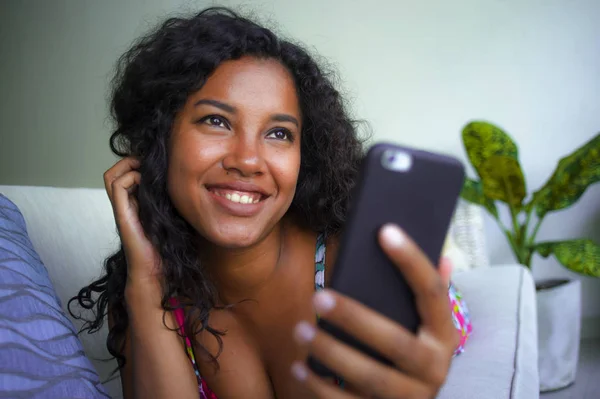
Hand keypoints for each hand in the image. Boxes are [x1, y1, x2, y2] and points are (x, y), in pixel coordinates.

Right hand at [104, 157, 161, 288]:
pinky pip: (117, 186)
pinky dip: (130, 177)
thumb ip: (168, 202)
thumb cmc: (164, 246)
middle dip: (129, 161)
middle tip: (146, 163)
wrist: (154, 268)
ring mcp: (121, 209)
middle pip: (114, 173)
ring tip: (144, 170)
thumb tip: (182, 184)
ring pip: (111, 176)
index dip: (135, 164)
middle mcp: (124, 204)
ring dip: (127, 166)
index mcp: (134, 204)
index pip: (125, 175)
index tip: (154, 164)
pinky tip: (144, 183)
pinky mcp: (122, 214)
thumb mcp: (169, 216)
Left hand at [291, 224, 457, 397]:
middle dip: (355, 318)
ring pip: (370, 376)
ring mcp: (410, 397)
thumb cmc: (412, 353)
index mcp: (444, 335)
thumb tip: (443, 256)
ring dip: (331, 352)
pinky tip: (299, 367)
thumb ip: (430, 294)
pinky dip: (320, 388)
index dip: (412, 260)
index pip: (433, 292)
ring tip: (300, 330)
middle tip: (318, 298)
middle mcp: (434, 368)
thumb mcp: (427, 327)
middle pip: (395, 341)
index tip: (385, 230)